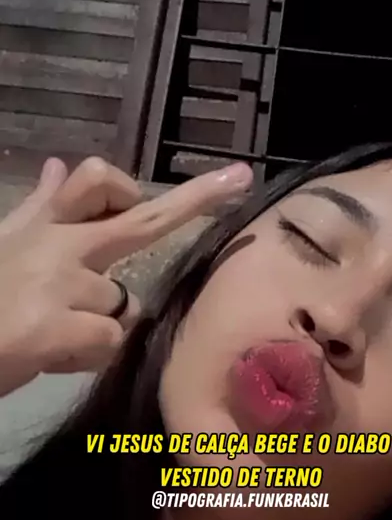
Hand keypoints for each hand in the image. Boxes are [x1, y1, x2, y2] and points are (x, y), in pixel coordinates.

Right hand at [0, 157, 251, 396]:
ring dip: (97, 326)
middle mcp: (58, 244)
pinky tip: (49, 355)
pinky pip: (107, 341)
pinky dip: (85, 356)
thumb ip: (38, 207)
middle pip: (140, 220)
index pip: (93, 179)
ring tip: (49, 334)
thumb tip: (56, 164)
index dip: (135, 181)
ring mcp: (59, 281)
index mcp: (43, 224)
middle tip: (240, 179)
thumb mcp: (3, 242)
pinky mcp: (57, 324)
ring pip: (121, 305)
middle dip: (196, 198)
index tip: (195, 178)